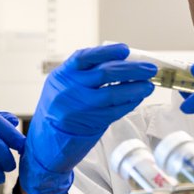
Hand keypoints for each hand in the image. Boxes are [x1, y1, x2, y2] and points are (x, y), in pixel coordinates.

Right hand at [19, 43, 156, 193]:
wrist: (44, 143)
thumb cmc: (57, 111)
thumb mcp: (62, 86)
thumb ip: (84, 75)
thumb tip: (119, 64)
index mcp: (61, 75)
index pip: (85, 57)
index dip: (107, 53)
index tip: (125, 50)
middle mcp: (68, 89)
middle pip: (104, 73)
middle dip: (131, 69)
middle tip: (149, 68)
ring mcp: (78, 107)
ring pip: (113, 94)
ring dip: (135, 88)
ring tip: (149, 85)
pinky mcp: (89, 123)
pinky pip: (115, 111)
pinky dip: (129, 103)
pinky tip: (138, 98)